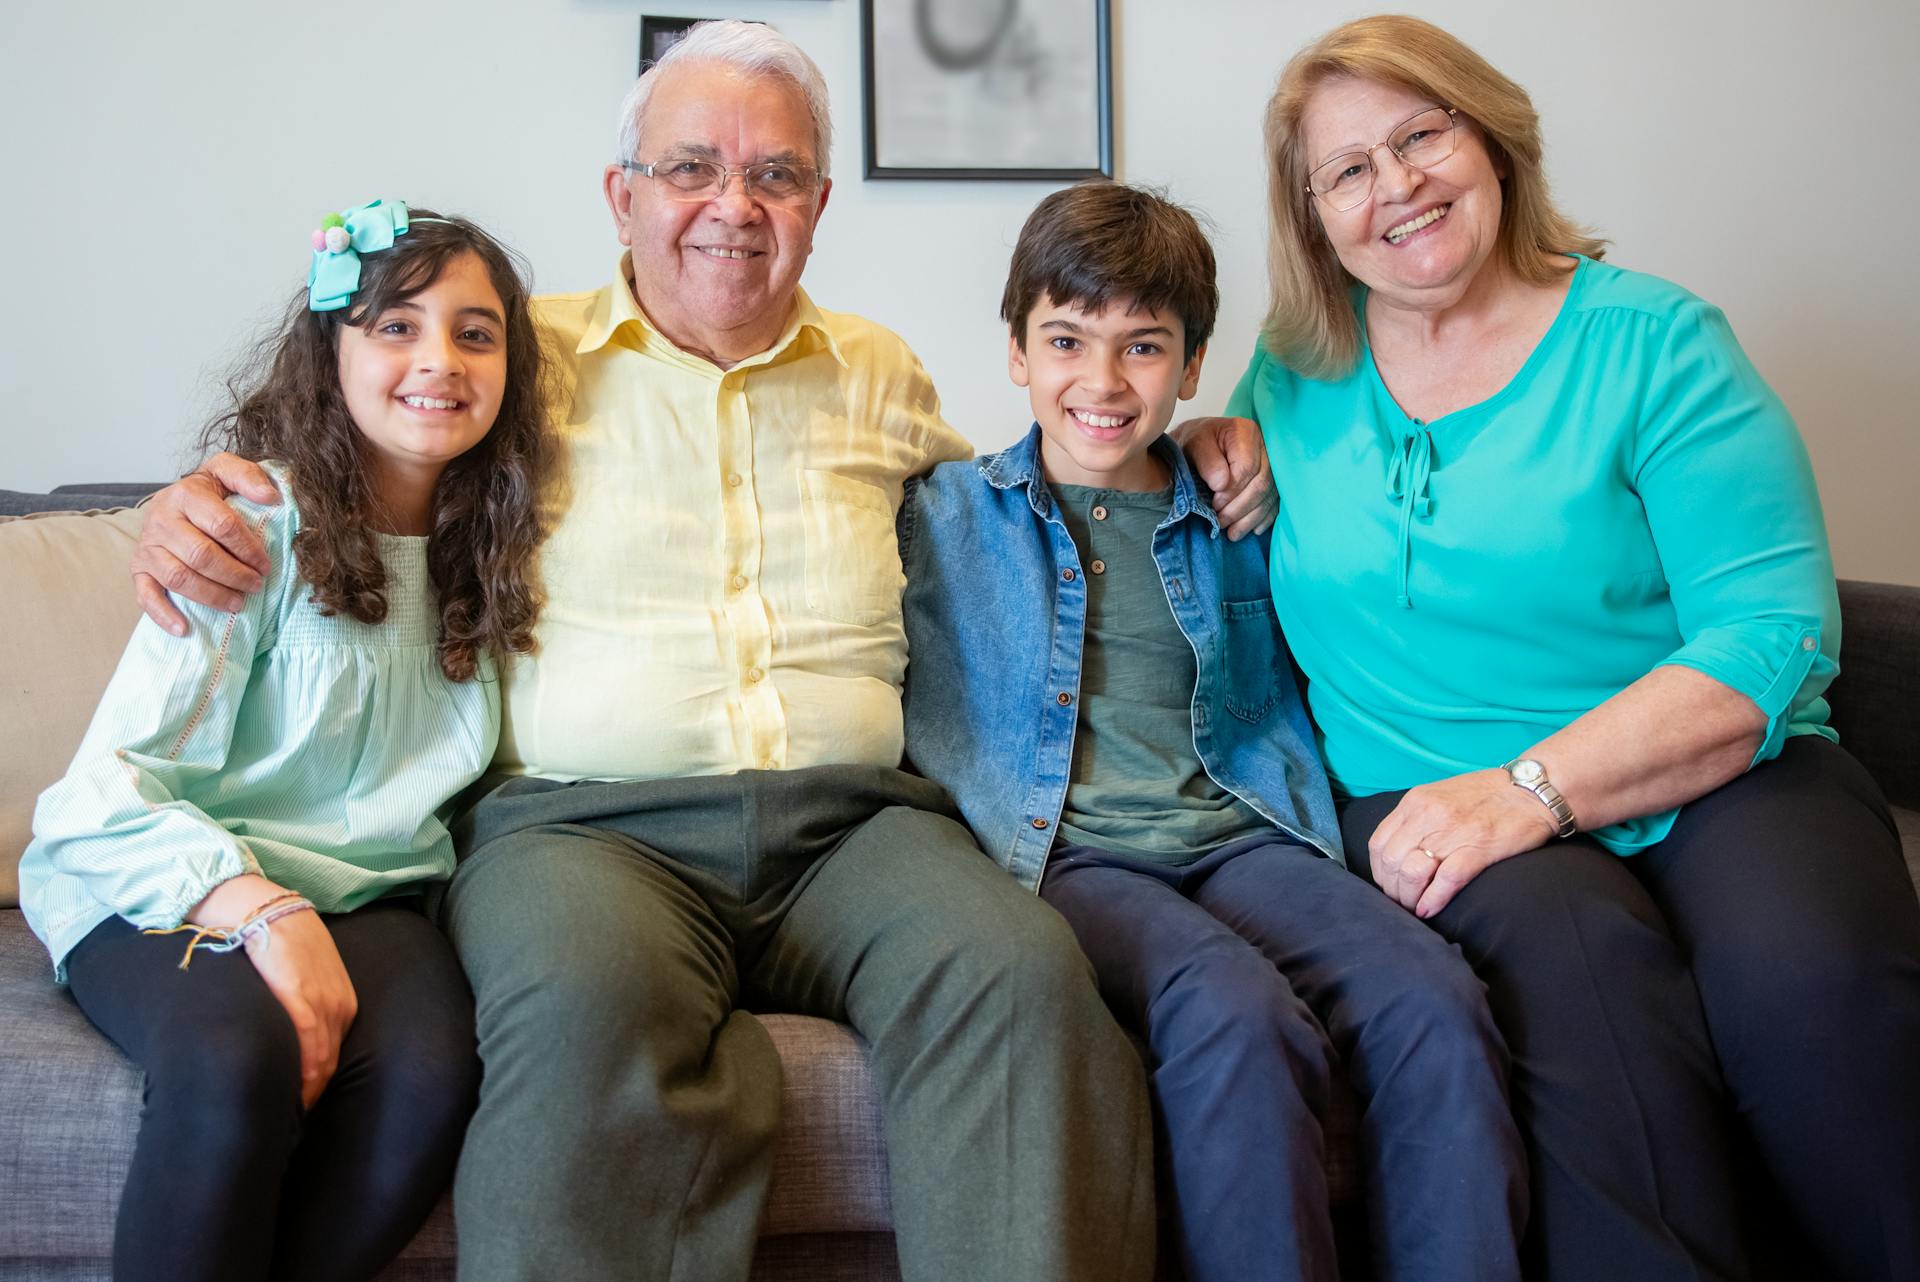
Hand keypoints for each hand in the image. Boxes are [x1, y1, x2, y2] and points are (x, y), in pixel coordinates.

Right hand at [132, 454, 279, 634]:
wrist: (173, 501)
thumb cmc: (208, 492)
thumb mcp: (226, 473)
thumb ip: (248, 476)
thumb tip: (270, 496)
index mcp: (186, 494)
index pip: (222, 524)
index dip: (248, 548)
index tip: (266, 564)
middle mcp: (161, 519)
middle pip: (201, 555)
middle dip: (234, 575)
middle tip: (256, 585)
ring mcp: (147, 547)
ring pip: (179, 577)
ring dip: (212, 595)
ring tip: (238, 603)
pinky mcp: (138, 569)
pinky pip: (146, 596)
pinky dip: (164, 614)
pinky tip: (184, 628)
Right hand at [187, 873, 355, 1108]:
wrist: (259, 906)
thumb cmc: (276, 943)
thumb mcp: (303, 977)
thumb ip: (303, 1007)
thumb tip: (289, 1042)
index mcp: (342, 1003)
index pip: (333, 1058)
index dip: (317, 1088)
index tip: (301, 1110)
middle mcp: (338, 1006)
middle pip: (329, 1066)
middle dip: (312, 1098)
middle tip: (291, 1127)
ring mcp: (321, 1001)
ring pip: (319, 1062)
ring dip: (304, 1093)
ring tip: (284, 1120)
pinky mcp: (298, 995)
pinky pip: (305, 1044)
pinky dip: (299, 1073)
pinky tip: (286, 1094)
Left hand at [1171, 416, 1274, 539]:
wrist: (1199, 444)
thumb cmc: (1195, 443)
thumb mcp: (1193, 445)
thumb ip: (1206, 461)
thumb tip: (1221, 485)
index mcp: (1246, 432)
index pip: (1247, 468)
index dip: (1232, 491)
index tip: (1214, 504)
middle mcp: (1265, 446)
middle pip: (1262, 483)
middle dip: (1241, 509)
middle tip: (1221, 523)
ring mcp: (1272, 463)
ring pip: (1270, 496)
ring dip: (1251, 518)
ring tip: (1232, 534)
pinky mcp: (1274, 479)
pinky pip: (1275, 501)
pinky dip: (1264, 518)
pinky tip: (1253, 530)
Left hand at [1366, 769, 1559, 918]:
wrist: (1532, 790)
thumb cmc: (1487, 795)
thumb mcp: (1440, 795)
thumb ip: (1416, 818)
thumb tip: (1398, 852)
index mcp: (1415, 802)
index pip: (1378, 844)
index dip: (1380, 872)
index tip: (1390, 884)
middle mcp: (1428, 815)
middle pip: (1391, 862)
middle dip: (1393, 889)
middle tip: (1403, 902)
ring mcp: (1452, 832)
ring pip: (1412, 873)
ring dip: (1409, 898)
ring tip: (1416, 907)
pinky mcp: (1478, 849)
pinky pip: (1445, 881)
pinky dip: (1433, 900)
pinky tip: (1430, 910)